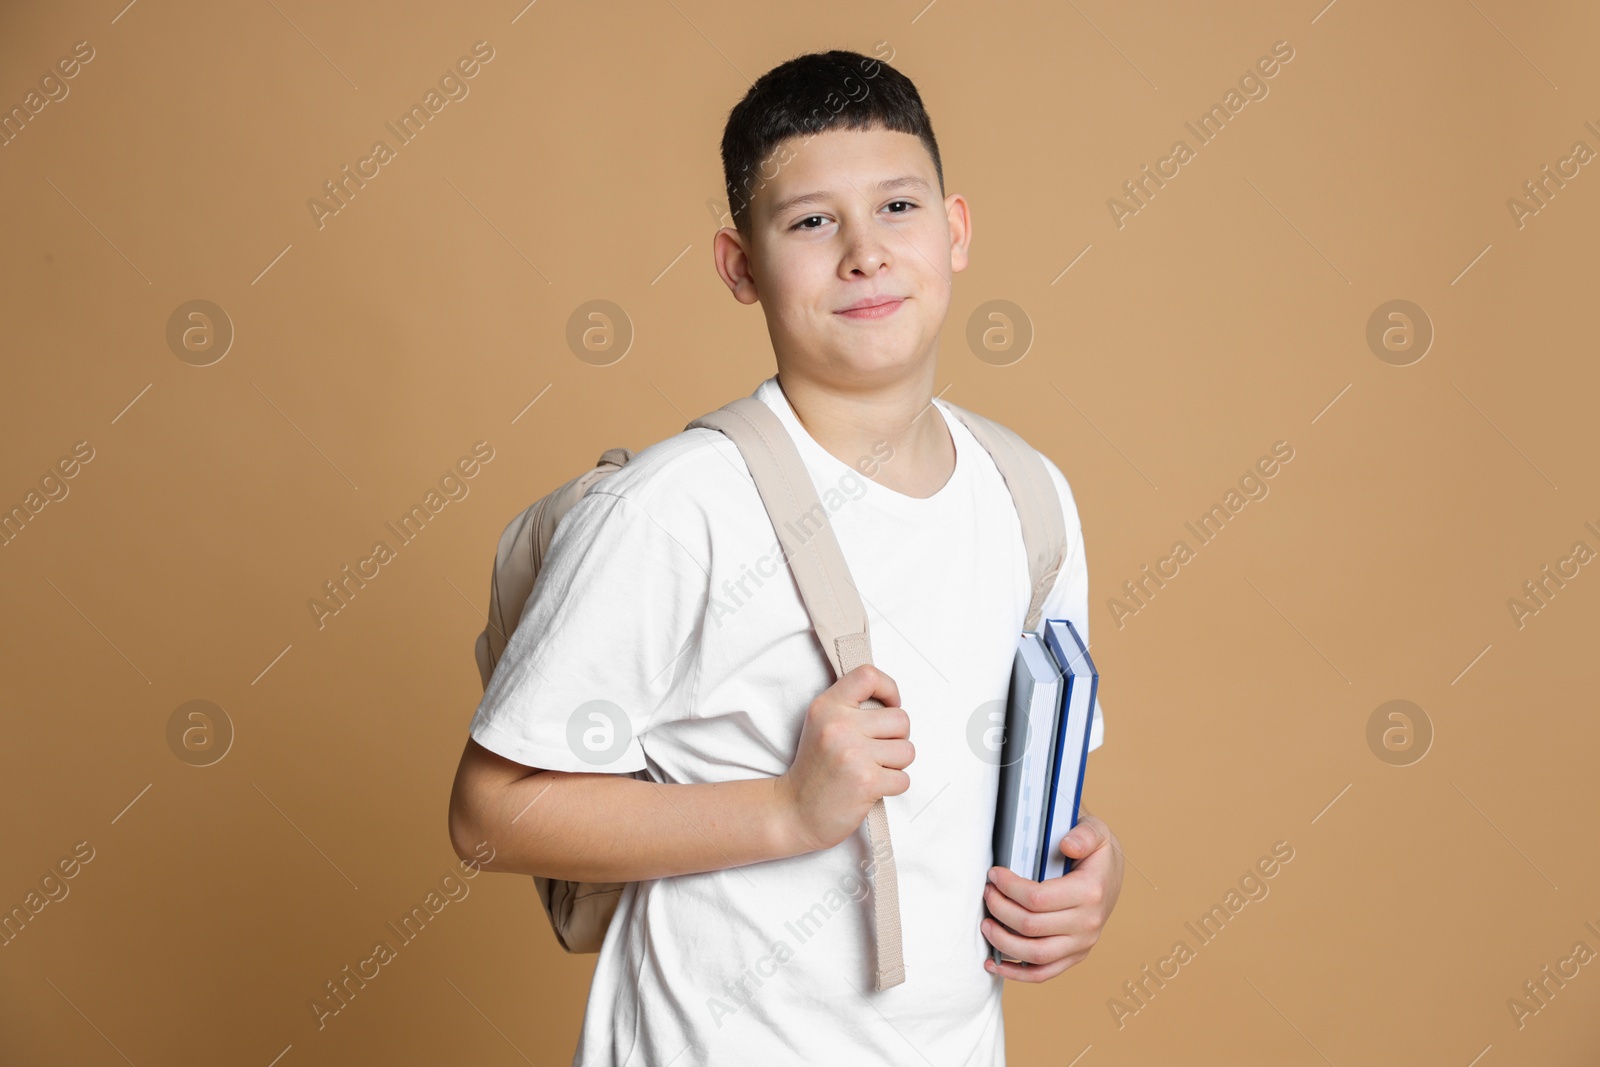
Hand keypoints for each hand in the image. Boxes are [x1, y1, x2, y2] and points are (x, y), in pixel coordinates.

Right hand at [774, 664, 913, 852]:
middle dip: (896, 738)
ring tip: (872, 769)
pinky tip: (870, 787)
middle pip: (901, 719)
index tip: (888, 706)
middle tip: (875, 751)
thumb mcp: (820, 725)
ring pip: (907, 750)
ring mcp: (853, 754)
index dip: (889, 689)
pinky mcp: (866, 782)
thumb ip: (850, 707)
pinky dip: (892, 786)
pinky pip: (904, 779)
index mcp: (827, 706)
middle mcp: (839, 726)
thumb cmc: (814, 769)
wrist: (795, 812)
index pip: (868, 675)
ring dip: (896, 764)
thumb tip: (890, 701)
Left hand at [980, 811, 1123, 981]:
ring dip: (1002, 941)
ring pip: (1034, 954)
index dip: (1008, 887)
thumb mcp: (1096, 831)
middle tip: (986, 892)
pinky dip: (1016, 974)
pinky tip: (993, 964)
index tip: (993, 874)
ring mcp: (1082, 944)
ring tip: (985, 923)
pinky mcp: (1074, 956)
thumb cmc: (1096, 850)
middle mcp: (1088, 923)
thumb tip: (1067, 845)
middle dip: (999, 908)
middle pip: (1030, 926)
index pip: (1037, 898)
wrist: (1111, 873)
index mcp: (1090, 892)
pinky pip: (1043, 973)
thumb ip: (1083, 834)